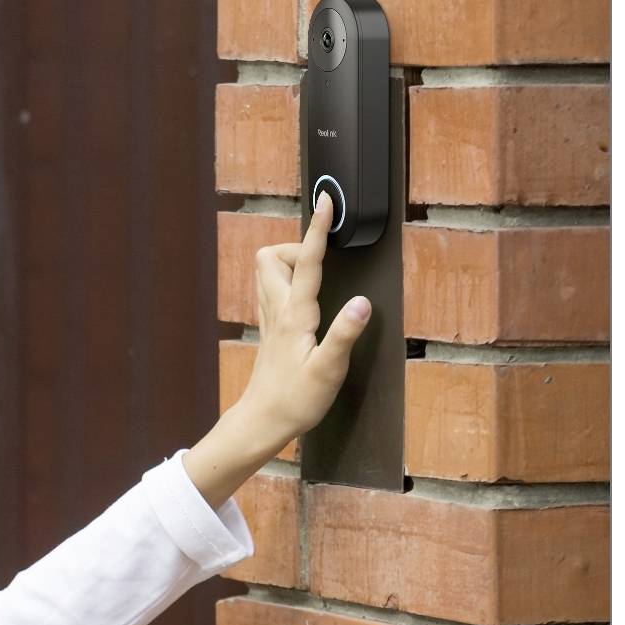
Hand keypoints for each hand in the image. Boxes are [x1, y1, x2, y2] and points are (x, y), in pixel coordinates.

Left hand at [183, 191, 372, 507]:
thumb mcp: (327, 371)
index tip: (326, 201)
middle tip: (326, 261)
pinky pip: (272, 290)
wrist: (261, 423)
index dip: (318, 230)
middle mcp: (277, 311)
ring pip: (267, 272)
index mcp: (294, 316)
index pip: (307, 263)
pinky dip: (289, 280)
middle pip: (271, 257)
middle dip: (297, 246)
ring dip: (291, 262)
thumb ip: (344, 334)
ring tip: (320, 276)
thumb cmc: (294, 401)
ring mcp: (270, 320)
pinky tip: (307, 296)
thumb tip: (363, 303)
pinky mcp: (270, 331)